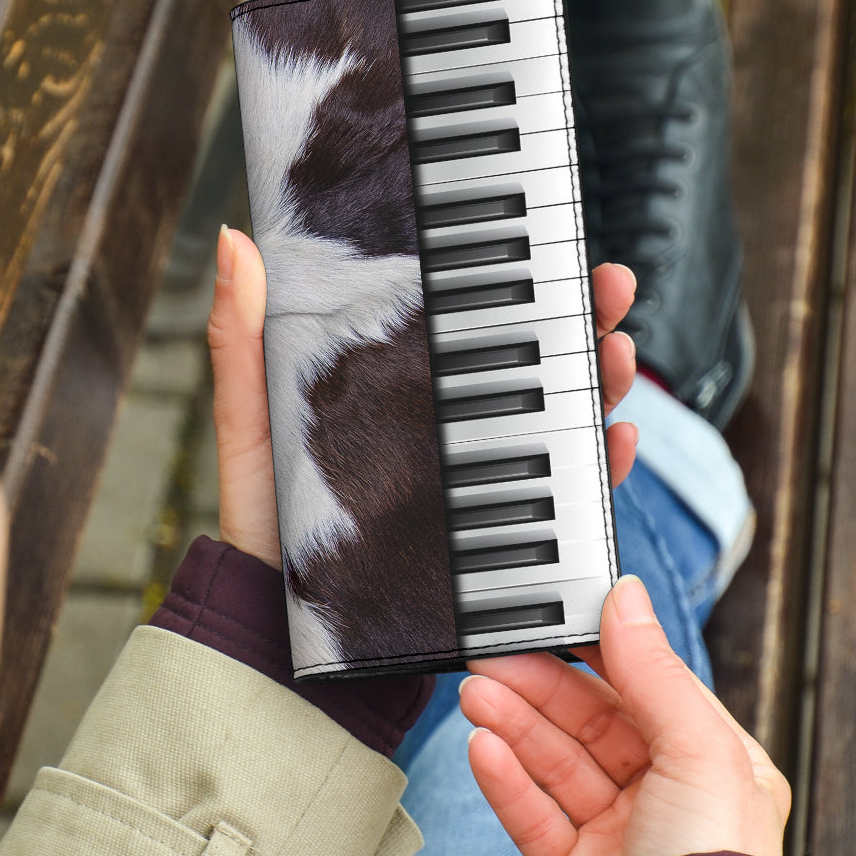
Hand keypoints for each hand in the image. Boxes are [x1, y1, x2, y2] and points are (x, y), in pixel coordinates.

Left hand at [207, 228, 638, 569]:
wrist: (280, 614)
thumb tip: (236, 240)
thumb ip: (241, 337)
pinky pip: (562, 502)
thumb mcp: (249, 417)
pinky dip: (600, 471)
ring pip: (557, 422)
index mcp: (397, 388)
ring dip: (600, 383)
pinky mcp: (491, 536)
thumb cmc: (261, 514)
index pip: (468, 325)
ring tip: (619, 351)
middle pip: (527, 364)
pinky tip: (619, 439)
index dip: (513, 283)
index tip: (550, 244)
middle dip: (578, 321)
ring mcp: (473, 481)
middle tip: (608, 286)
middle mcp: (444, 428)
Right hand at [459, 575, 790, 855]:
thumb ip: (654, 671)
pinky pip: (531, 812)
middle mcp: (666, 796)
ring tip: (474, 695)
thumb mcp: (698, 753)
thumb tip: (628, 597)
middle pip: (587, 722)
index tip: (547, 622)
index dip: (592, 652)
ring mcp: (617, 834)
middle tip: (490, 659)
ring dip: (510, 724)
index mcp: (712, 763)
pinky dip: (503, 779)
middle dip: (535, 687)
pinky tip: (481, 748)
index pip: (642, 688)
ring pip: (553, 762)